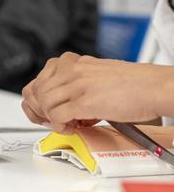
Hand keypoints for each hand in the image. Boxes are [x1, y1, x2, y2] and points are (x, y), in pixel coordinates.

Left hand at [22, 52, 172, 134]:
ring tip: (66, 124)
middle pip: (37, 92)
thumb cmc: (132, 83)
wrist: (153, 86)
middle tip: (52, 120)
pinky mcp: (84, 102)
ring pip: (44, 103)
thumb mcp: (96, 75)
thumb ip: (77, 82)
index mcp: (72, 63)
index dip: (38, 100)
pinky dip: (60, 126)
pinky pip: (57, 115)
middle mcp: (71, 71)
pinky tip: (72, 127)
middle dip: (41, 111)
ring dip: (51, 119)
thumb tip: (65, 100)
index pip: (39, 80)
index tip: (45, 110)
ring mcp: (76, 85)